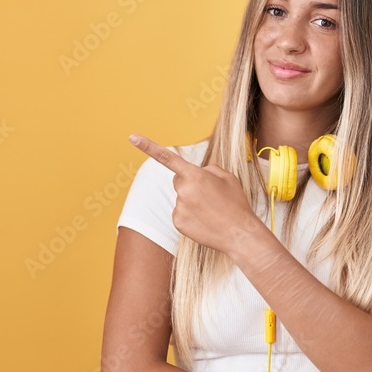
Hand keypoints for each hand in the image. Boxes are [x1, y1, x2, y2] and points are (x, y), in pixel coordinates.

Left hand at [129, 133, 263, 252]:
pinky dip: (190, 215)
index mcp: (195, 175)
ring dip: (192, 201)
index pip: (167, 158)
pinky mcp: (177, 222)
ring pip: (181, 198)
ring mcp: (178, 207)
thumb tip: (198, 174)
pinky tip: (205, 221)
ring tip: (211, 211)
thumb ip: (208, 170)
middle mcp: (183, 190)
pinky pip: (180, 213)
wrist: (239, 234)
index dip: (148, 146)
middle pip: (179, 180)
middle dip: (190, 183)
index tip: (132, 137)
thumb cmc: (235, 204)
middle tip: (210, 195)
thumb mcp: (227, 178)